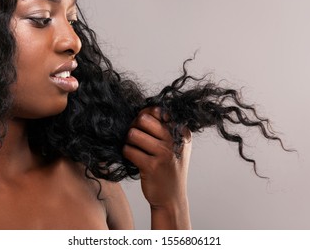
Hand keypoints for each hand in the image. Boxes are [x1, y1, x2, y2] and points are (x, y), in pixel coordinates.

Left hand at [123, 107, 191, 228]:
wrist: (171, 198)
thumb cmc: (169, 169)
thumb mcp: (175, 146)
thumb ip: (163, 127)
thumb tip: (142, 111)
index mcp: (182, 131)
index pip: (157, 110)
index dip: (145, 117)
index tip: (144, 129)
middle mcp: (175, 140)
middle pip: (143, 119)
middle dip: (135, 127)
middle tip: (136, 139)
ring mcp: (164, 153)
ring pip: (133, 134)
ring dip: (129, 142)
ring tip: (135, 150)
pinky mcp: (151, 166)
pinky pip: (128, 150)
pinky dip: (127, 154)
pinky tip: (135, 160)